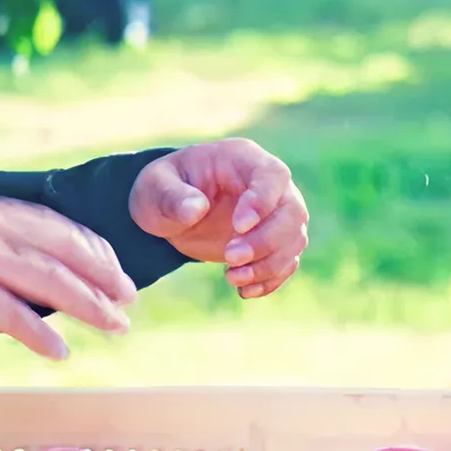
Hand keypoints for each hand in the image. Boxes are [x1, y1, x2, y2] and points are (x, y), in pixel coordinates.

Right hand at [0, 192, 137, 359]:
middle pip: (65, 253)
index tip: (113, 266)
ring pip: (51, 283)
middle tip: (128, 302)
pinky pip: (12, 315)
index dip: (91, 248)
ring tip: (115, 326)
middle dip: (105, 278)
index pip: (56, 226)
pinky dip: (40, 335)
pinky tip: (59, 351)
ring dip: (90, 307)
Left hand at [131, 139, 309, 298]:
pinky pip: (288, 260)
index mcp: (244, 159)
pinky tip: (244, 291)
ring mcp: (276, 213)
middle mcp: (270, 185)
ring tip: (232, 278)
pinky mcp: (274, 241)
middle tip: (230, 258)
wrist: (170, 211)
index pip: (272, 175)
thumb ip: (171, 197)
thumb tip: (196, 210)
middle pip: (292, 211)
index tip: (239, 227)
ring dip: (269, 264)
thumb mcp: (155, 188)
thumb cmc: (163, 189)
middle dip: (266, 240)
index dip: (263, 201)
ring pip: (295, 238)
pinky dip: (271, 279)